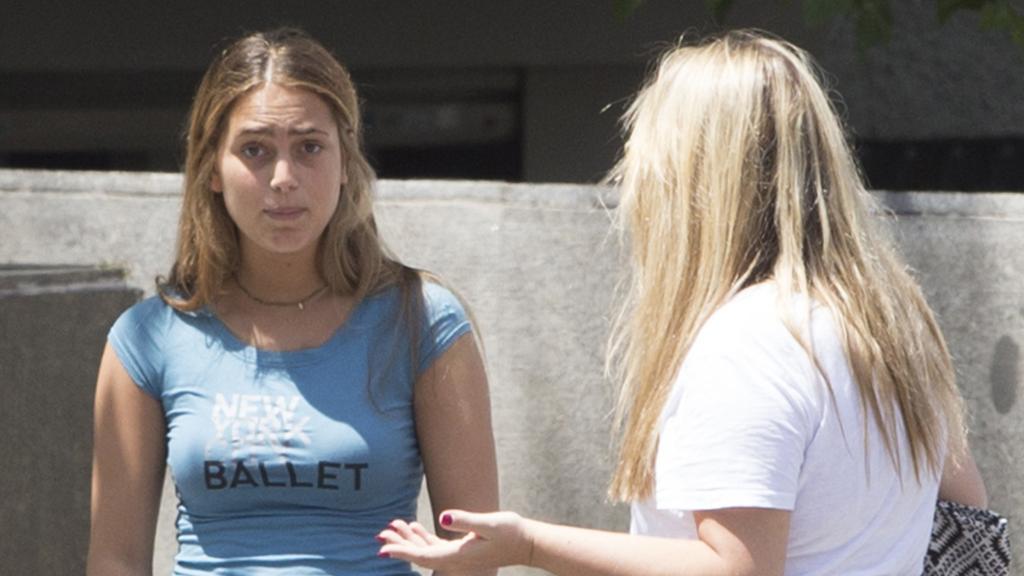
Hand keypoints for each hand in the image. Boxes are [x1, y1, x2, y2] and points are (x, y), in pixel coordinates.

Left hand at [377, 510, 532, 572]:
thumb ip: (465, 520)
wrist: (528, 543)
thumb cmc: (512, 532)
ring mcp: (459, 556)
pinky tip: (414, 527)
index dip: (402, 551)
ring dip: (408, 539)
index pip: (423, 556)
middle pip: (420, 555)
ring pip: (426, 550)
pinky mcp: (463, 550)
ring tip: (391, 527)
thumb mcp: (488, 523)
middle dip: (399, 544)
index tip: (383, 547)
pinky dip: (422, 538)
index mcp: (458, 556)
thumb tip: (443, 517)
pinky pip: (436, 547)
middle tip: (379, 534)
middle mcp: (456, 560)